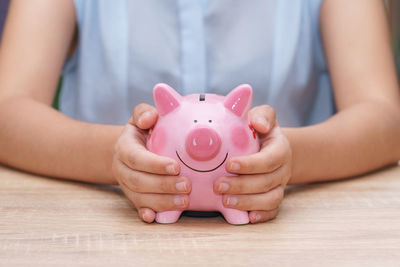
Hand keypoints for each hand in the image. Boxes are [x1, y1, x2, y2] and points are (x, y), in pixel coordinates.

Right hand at [111, 104, 191, 222]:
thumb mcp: (140, 117)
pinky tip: (156, 218)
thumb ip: (144, 113)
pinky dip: (146, 213)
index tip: (175, 166)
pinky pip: (137, 207)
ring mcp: (126, 185)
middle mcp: (122, 168)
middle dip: (163, 186)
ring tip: (184, 201)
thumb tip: (149, 118)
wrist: (128, 149)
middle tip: (186, 186)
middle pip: (139, 181)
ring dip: (162, 202)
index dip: (154, 164)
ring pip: (139, 197)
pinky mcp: (132, 197)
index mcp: (124, 148)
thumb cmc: (141, 131)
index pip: (136, 158)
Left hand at [214, 105, 291, 223]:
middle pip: (266, 182)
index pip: (269, 159)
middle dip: (242, 186)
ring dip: (247, 202)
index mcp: (280, 149)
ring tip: (225, 201)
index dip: (250, 164)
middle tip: (218, 186)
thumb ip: (263, 115)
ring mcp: (280, 186)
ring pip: (270, 199)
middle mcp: (282, 169)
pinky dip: (261, 216)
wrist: (273, 148)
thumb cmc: (261, 131)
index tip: (229, 165)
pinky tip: (247, 217)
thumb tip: (258, 123)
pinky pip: (272, 210)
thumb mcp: (264, 117)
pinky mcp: (275, 198)